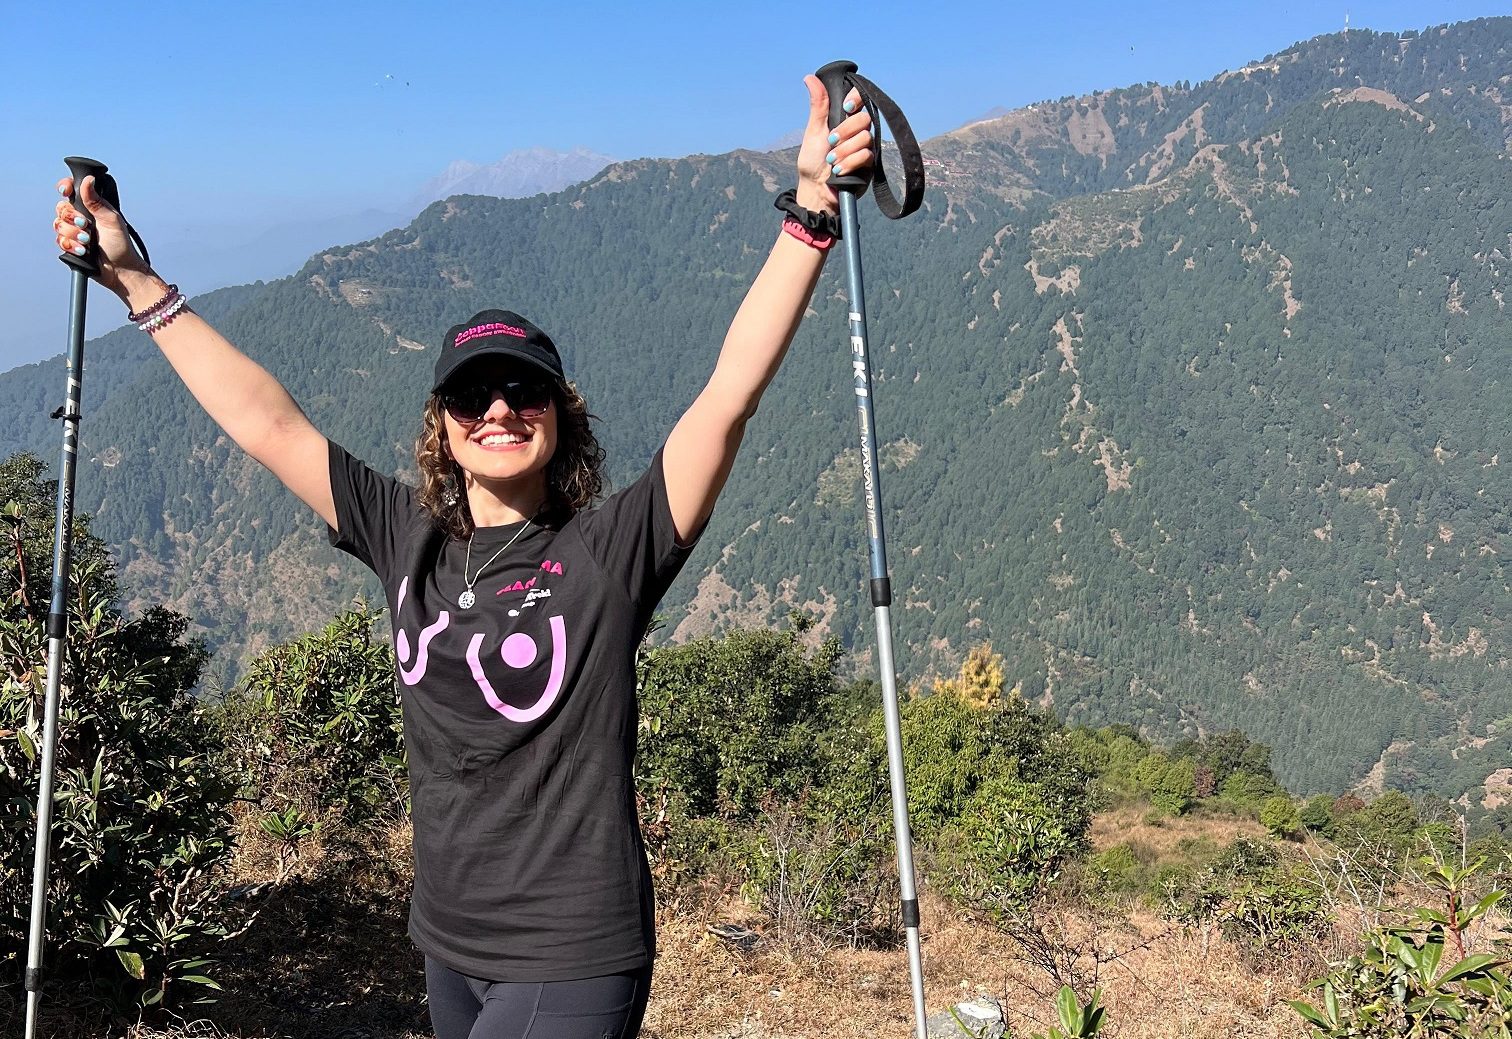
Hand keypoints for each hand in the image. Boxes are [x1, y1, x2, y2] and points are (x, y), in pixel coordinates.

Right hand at [52, 175, 153, 300]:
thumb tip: (88, 179)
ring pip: (58, 225)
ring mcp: (74, 231)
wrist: (120, 270)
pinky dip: (71, 246)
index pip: (71, 191)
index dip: (65, 188)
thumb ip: (96, 201)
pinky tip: (83, 251)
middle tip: (86, 225)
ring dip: (73, 234)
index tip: (66, 191)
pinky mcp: (70, 245)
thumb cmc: (121, 244)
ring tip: (88, 242)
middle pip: (61, 209)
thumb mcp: (111, 220)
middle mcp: (80, 216)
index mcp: (91, 207)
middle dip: (72, 218)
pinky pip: (60, 241)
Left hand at [796, 74, 872, 214]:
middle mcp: (856, 131)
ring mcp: (864, 147)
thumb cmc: (812, 162)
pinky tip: (839, 171)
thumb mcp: (813, 131)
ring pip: (865, 137)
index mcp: (843, 120)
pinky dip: (850, 163)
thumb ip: (818, 106)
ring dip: (845, 151)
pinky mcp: (870, 163)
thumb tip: (810, 77)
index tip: (845, 108)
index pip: (858, 99)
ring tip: (832, 161)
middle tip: (831, 142)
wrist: (818, 191)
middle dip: (845, 131)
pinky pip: (867, 155)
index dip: (856, 99)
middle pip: (864, 118)